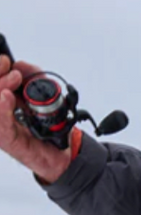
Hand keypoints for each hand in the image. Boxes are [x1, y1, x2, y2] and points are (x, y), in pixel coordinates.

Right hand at [0, 55, 74, 183]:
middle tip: (14, 71)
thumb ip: (34, 79)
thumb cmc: (47, 128)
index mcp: (2, 102)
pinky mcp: (6, 139)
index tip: (6, 61)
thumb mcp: (44, 97)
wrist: (60, 154)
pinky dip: (2, 108)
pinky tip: (6, 97)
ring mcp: (0, 126)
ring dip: (0, 86)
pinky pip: (1, 124)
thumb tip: (21, 65)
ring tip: (14, 79)